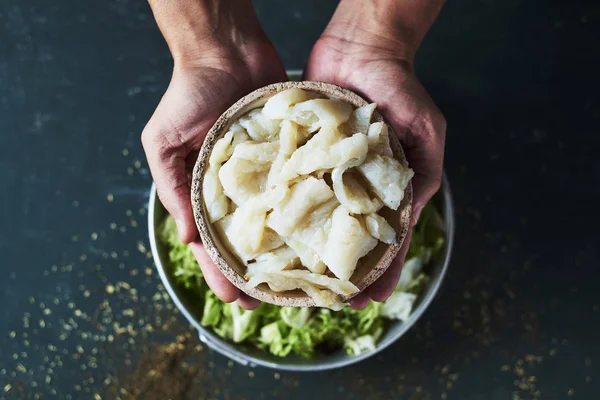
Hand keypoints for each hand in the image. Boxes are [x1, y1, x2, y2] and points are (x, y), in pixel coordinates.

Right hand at [143, 0, 286, 308]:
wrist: (225, 49)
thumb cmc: (189, 94)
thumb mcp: (163, 142)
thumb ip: (172, 188)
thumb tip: (186, 236)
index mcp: (200, 190)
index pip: (209, 241)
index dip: (219, 272)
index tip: (235, 300)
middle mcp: (233, 187)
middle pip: (244, 239)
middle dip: (253, 272)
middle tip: (268, 303)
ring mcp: (262, 173)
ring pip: (273, 220)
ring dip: (280, 250)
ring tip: (295, 280)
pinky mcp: (287, 154)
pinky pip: (296, 187)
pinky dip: (302, 210)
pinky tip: (315, 234)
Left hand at [305, 1, 445, 307]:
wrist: (360, 49)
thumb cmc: (399, 87)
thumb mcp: (425, 128)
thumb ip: (426, 170)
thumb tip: (415, 212)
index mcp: (387, 188)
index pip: (386, 239)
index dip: (380, 271)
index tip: (369, 300)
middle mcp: (355, 187)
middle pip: (348, 238)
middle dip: (341, 272)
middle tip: (329, 303)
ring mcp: (327, 174)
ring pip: (318, 220)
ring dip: (311, 250)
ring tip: (298, 281)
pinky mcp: (302, 157)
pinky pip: (293, 188)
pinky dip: (286, 212)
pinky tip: (275, 234)